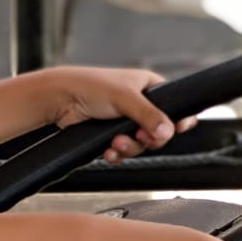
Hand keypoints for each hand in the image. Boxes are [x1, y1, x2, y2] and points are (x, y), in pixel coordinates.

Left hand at [36, 65, 195, 163]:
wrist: (60, 99)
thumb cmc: (91, 86)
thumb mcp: (125, 97)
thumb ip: (149, 115)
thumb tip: (168, 131)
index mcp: (148, 87)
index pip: (174, 105)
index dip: (179, 118)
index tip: (180, 128)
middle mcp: (138, 104)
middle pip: (158, 131)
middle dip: (148, 138)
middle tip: (141, 137)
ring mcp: (123, 121)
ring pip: (139, 144)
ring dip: (129, 148)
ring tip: (116, 143)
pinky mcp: (109, 135)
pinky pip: (122, 151)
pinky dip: (116, 154)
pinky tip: (108, 152)